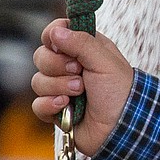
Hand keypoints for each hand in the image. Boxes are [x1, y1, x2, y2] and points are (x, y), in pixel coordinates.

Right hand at [31, 18, 135, 157]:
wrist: (122, 127)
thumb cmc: (121, 92)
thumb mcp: (105, 61)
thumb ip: (81, 43)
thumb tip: (56, 32)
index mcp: (84, 49)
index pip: (55, 32)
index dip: (53, 37)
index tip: (61, 47)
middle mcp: (70, 66)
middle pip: (41, 56)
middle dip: (57, 66)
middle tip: (79, 74)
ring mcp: (61, 88)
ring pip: (38, 81)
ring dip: (58, 87)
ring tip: (79, 93)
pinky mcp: (56, 110)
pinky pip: (38, 104)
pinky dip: (50, 105)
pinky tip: (67, 107)